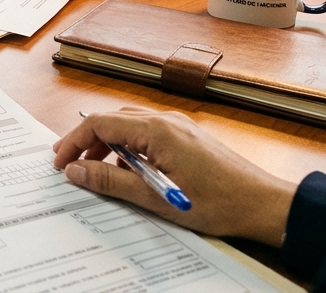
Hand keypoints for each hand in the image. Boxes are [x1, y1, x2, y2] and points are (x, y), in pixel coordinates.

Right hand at [52, 107, 296, 246]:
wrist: (265, 204)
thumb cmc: (219, 202)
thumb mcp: (156, 198)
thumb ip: (111, 183)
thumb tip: (76, 171)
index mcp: (156, 130)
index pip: (99, 124)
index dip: (74, 142)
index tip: (60, 162)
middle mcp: (166, 120)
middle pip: (112, 120)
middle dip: (86, 141)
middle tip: (69, 164)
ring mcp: (179, 127)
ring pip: (129, 126)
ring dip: (107, 145)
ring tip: (96, 171)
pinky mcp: (187, 137)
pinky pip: (148, 134)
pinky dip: (129, 148)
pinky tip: (130, 172)